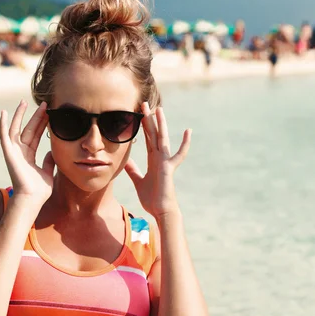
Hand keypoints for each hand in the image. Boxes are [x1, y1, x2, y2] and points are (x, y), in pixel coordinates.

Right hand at [0, 100, 54, 207]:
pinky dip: (3, 125)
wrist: (32, 198)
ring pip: (17, 129)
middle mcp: (20, 152)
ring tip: (24, 102)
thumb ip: (49, 162)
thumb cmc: (39, 191)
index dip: (42, 124)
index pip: (36, 135)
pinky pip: (4, 136)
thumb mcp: (48, 173)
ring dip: (20, 116)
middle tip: (44, 104)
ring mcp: (13, 152)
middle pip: (29, 129)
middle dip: (36, 116)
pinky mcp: (8, 153)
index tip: (49, 113)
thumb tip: (52, 153)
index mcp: (29, 156)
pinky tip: (4, 113)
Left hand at [124, 103, 190, 217]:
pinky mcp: (168, 168)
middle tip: (143, 104)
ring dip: (160, 124)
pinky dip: (184, 144)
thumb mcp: (139, 182)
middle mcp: (160, 158)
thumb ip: (133, 170)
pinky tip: (188, 131)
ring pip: (162, 138)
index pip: (147, 139)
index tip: (139, 114)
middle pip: (153, 134)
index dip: (143, 127)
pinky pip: (178, 154)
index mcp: (153, 160)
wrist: (161, 210)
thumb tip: (127, 161)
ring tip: (158, 109)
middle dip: (148, 119)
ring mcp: (165, 161)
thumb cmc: (152, 198)